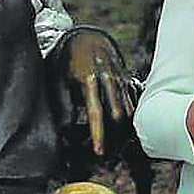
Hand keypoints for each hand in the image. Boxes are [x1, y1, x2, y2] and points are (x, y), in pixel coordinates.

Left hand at [61, 30, 134, 155]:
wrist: (88, 39)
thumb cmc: (70, 62)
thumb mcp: (60, 80)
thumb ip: (64, 104)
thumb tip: (66, 129)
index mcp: (89, 79)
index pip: (95, 112)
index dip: (98, 134)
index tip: (99, 151)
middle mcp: (108, 79)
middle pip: (118, 114)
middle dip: (114, 137)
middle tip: (105, 154)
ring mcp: (120, 80)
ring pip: (129, 110)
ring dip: (122, 131)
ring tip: (114, 147)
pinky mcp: (127, 81)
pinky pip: (133, 104)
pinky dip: (130, 119)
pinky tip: (123, 131)